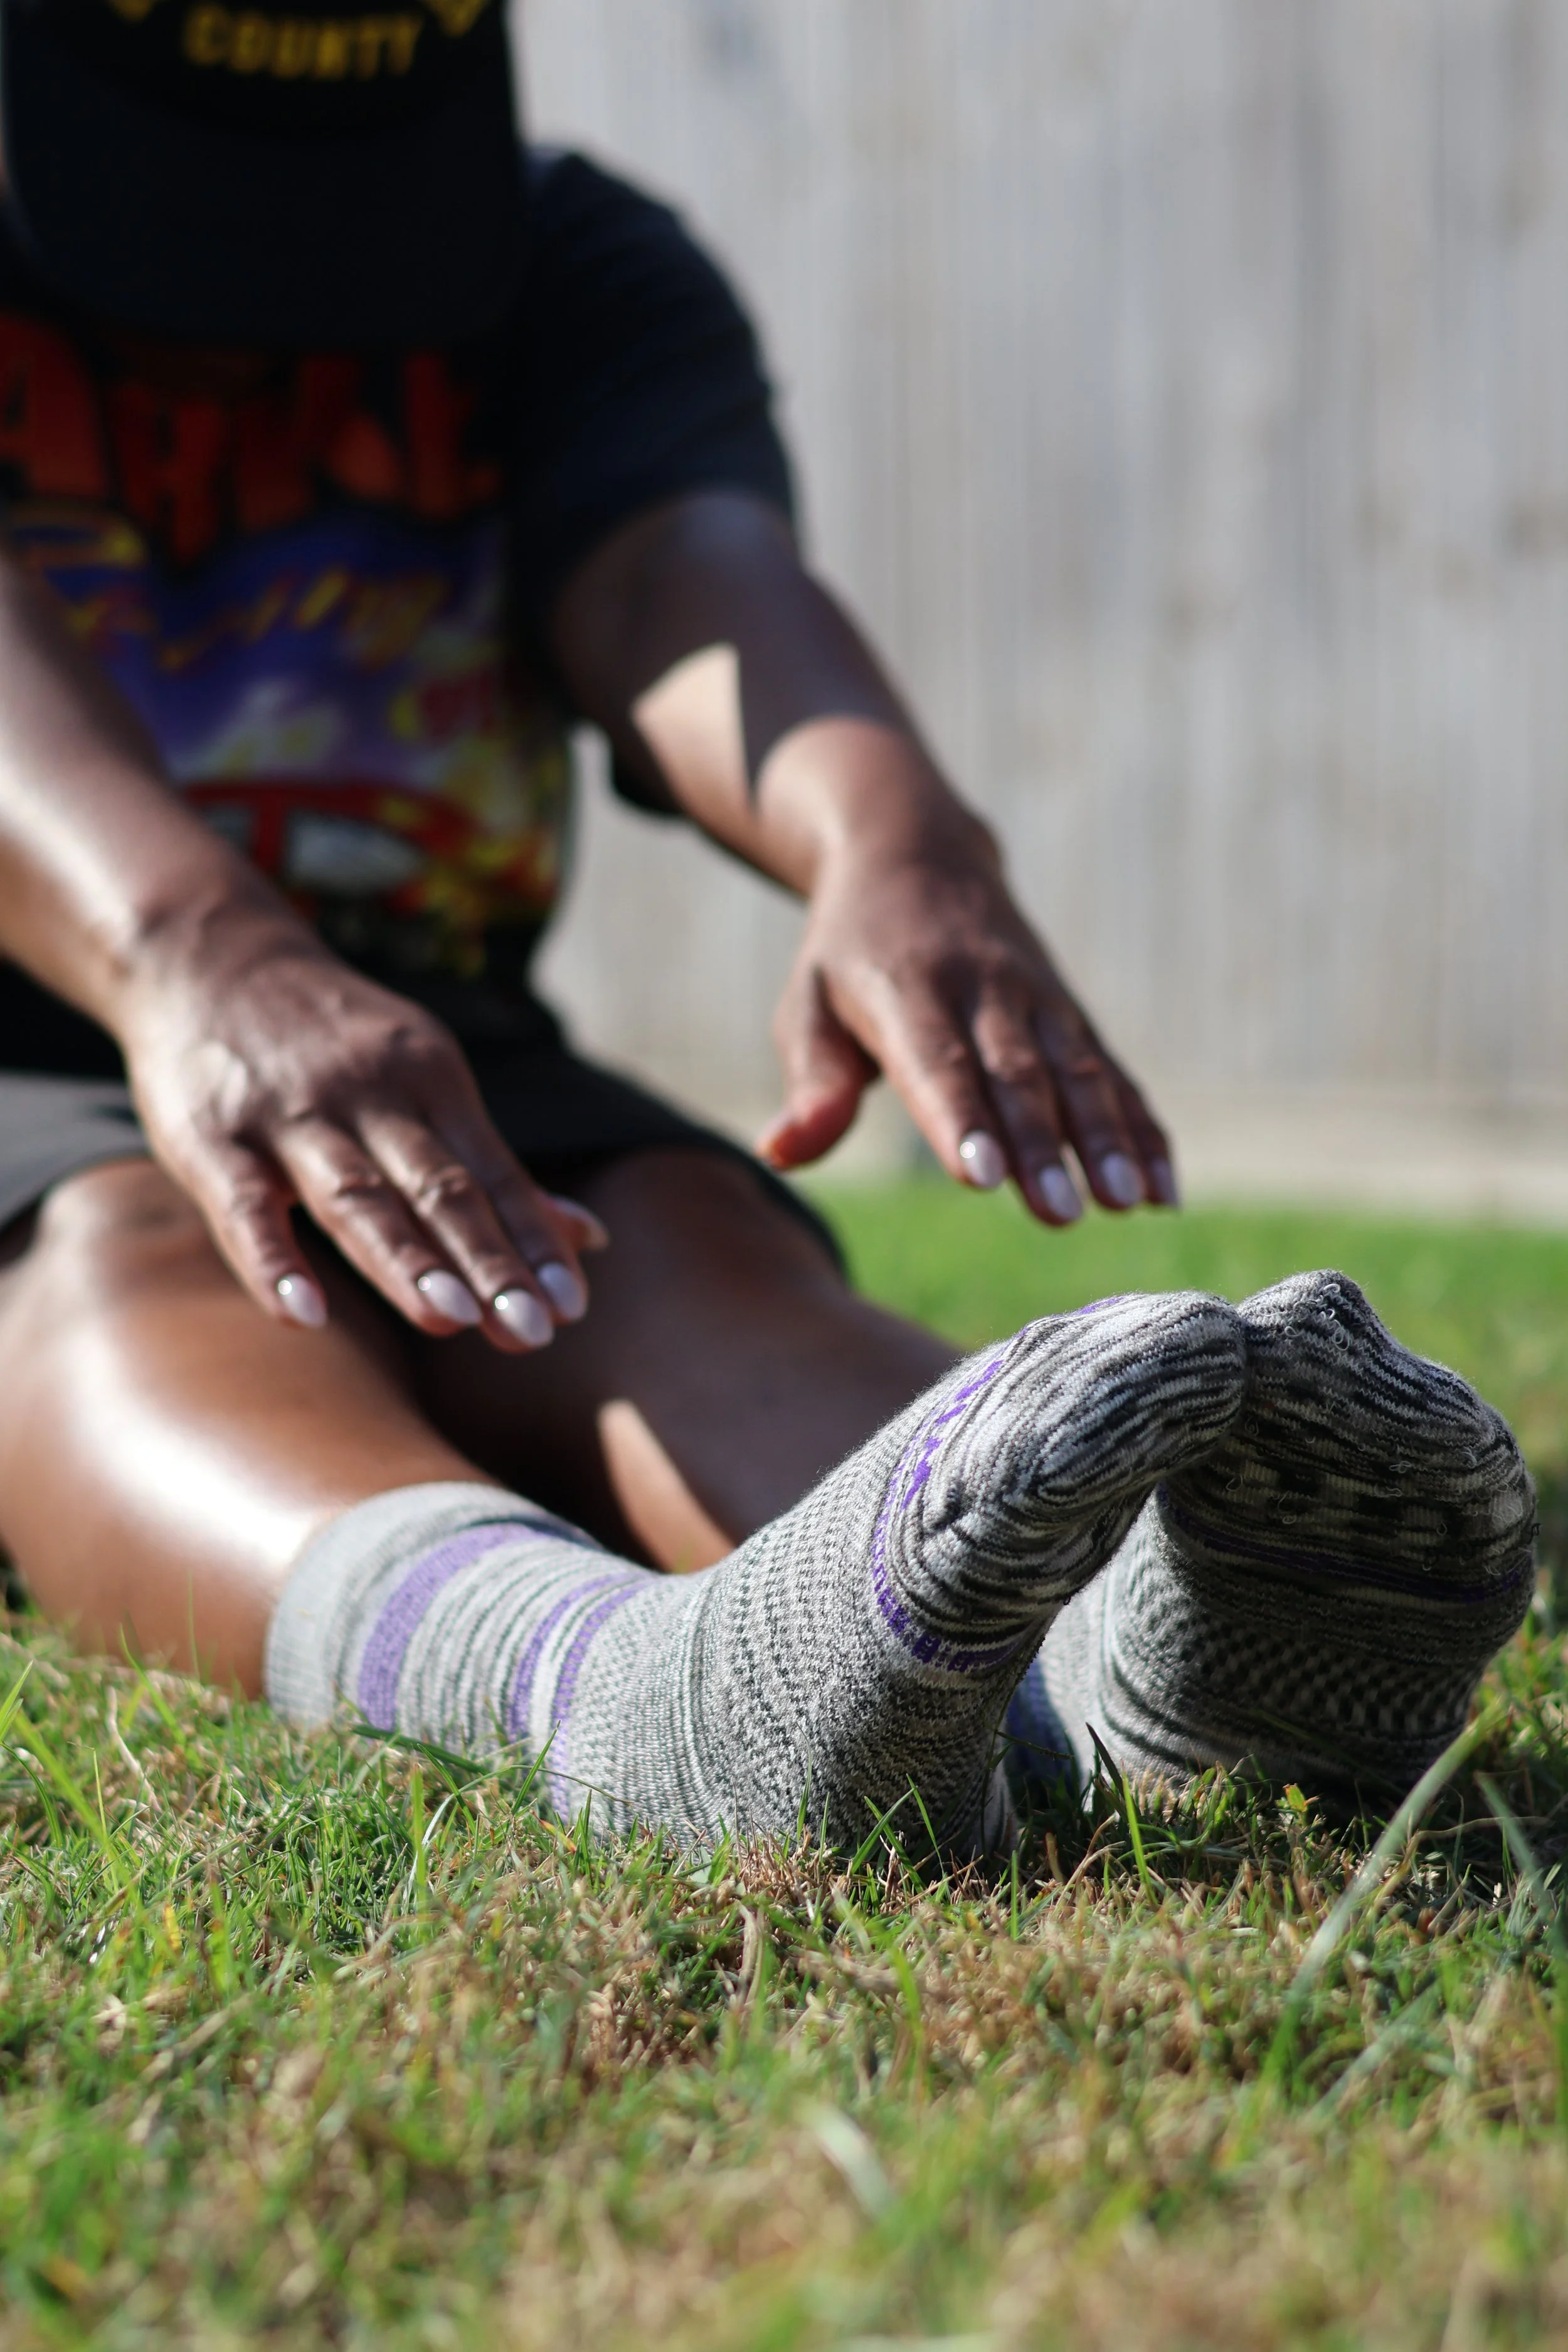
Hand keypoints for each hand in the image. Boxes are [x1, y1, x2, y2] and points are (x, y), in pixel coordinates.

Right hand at [118, 914, 604, 1343]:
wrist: (209, 956)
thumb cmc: (333, 1042)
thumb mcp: (424, 1076)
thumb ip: (492, 1165)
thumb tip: (590, 1237)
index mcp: (431, 1080)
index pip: (494, 1175)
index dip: (533, 1242)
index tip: (572, 1308)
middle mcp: (370, 1095)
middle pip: (439, 1188)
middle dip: (489, 1261)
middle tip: (532, 1331)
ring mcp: (289, 1115)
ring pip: (356, 1196)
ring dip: (406, 1259)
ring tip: (453, 1319)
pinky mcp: (211, 1137)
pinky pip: (244, 1205)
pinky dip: (273, 1261)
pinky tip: (304, 1316)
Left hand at [756, 816, 1175, 1223]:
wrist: (918, 853)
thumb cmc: (848, 955)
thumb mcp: (808, 1006)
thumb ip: (811, 1085)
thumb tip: (780, 1154)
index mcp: (907, 989)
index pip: (935, 1062)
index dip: (959, 1119)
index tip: (981, 1179)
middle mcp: (981, 989)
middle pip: (1016, 1075)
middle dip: (1041, 1145)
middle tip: (1061, 1213)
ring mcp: (1036, 999)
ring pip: (1076, 1072)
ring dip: (1105, 1138)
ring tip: (1127, 1199)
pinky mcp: (1072, 1014)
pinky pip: (1113, 1073)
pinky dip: (1142, 1128)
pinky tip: (1163, 1190)